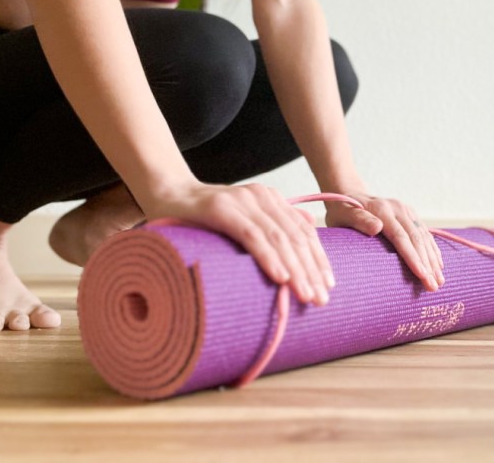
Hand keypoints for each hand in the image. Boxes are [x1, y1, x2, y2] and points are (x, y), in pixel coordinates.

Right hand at [144, 180, 332, 305]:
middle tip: (321, 299)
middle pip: (295, 236)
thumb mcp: (242, 218)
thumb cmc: (203, 216)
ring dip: (296, 269)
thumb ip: (270, 225)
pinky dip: (269, 257)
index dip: (318, 258)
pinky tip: (280, 277)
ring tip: (306, 294)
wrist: (165, 194)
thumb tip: (307, 233)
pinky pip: (252, 236)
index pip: (303, 231)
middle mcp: (261, 197)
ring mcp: (242, 201)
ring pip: (278, 238)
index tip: (328, 284)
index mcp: (270, 199)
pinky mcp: (222, 210)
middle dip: (311, 270)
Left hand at [324, 191, 444, 291]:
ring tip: (439, 282)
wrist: (348, 193)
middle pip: (416, 239)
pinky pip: (425, 233)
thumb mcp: (343, 214)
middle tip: (433, 287)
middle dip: (427, 264)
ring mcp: (406, 210)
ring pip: (424, 237)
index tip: (422, 275)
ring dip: (433, 260)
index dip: (413, 257)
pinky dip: (432, 250)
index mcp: (382, 210)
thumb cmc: (342, 210)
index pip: (401, 237)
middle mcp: (398, 208)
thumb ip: (359, 220)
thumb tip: (377, 227)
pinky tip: (438, 265)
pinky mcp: (410, 214)